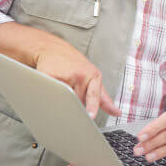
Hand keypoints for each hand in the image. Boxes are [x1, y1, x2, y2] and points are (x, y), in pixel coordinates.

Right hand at [0, 22, 120, 118]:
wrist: (54, 49)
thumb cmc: (75, 65)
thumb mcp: (94, 77)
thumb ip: (104, 98)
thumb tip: (116, 112)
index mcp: (93, 76)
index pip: (94, 95)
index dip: (92, 107)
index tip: (90, 116)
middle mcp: (80, 75)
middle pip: (77, 102)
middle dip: (75, 107)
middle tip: (71, 105)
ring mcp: (64, 75)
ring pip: (64, 100)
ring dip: (62, 103)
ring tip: (60, 93)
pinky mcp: (49, 76)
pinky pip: (51, 94)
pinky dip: (50, 98)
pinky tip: (50, 92)